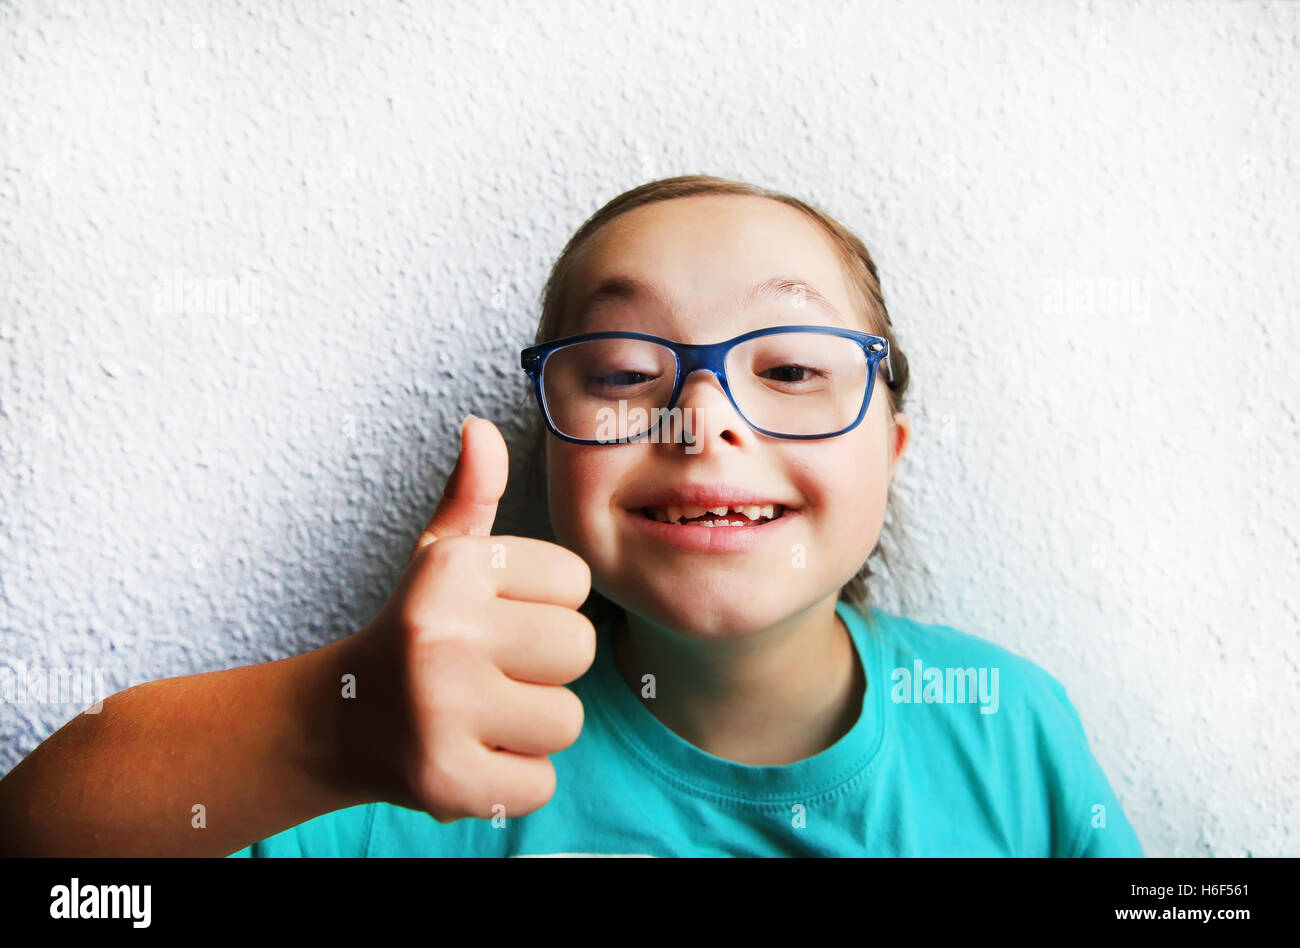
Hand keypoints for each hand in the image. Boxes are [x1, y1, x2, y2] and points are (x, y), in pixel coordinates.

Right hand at [342, 415, 594, 822]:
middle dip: (547, 668)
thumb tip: (480, 428)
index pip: (576, 584)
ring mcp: (441, 710)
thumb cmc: (413, 631)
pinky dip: (515, 780)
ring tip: (482, 714)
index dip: (546, 606)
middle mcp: (442, 633)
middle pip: (580, 649)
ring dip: (532, 727)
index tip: (498, 620)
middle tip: (493, 673)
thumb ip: (472, 495)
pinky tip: (472, 756)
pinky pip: (541, 783)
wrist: (338, 720)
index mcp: (452, 569)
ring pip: (567, 720)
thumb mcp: (437, 559)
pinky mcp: (446, 780)